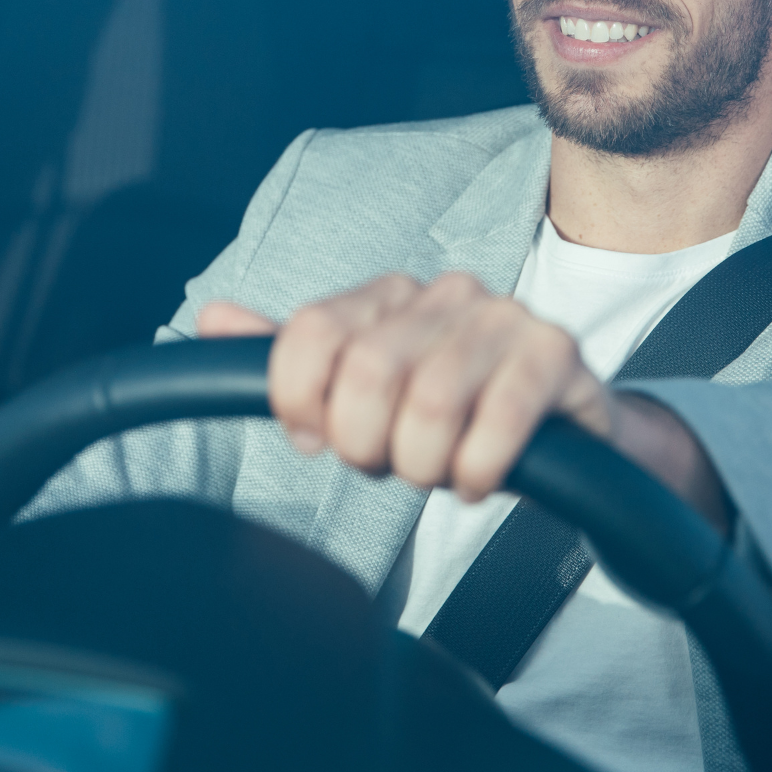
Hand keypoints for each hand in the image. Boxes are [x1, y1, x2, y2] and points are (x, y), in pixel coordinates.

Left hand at [199, 274, 731, 530]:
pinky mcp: (556, 354)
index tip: (319, 439)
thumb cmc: (450, 415)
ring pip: (430, 404)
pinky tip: (479, 479)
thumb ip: (290, 360)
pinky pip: (499, 422)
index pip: (308, 334)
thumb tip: (210, 318)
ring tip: (439, 470)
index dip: (300, 404)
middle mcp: (444, 292)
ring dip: (426, 465)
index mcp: (386, 295)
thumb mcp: (362, 393)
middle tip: (390, 463)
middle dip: (367, 445)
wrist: (561, 437)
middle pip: (365, 373)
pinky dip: (477, 470)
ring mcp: (504, 317)